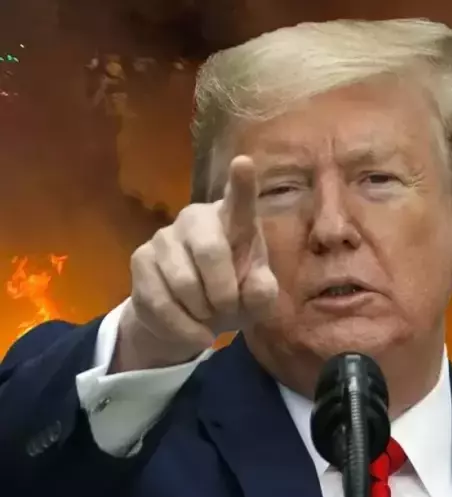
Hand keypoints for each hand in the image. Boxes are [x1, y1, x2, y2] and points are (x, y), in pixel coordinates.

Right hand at [116, 156, 277, 371]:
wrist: (192, 318)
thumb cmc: (236, 295)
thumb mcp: (258, 298)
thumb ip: (263, 291)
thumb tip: (254, 288)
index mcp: (234, 222)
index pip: (239, 201)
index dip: (241, 184)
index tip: (244, 163)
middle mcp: (197, 219)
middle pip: (210, 250)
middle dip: (223, 291)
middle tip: (228, 308)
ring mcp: (165, 237)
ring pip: (183, 282)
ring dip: (203, 311)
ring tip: (210, 315)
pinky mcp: (140, 260)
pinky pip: (161, 301)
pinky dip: (183, 327)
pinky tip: (195, 331)